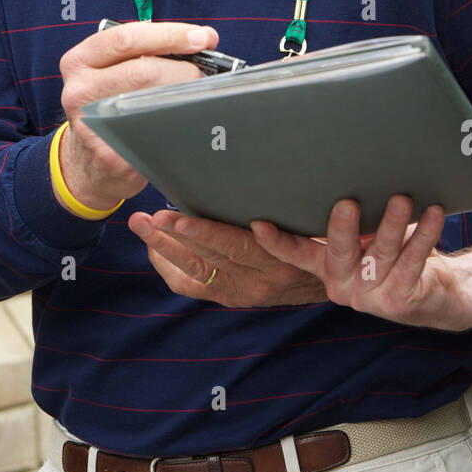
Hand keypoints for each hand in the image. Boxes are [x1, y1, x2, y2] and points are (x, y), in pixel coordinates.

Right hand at [56, 21, 217, 211]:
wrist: (87, 162)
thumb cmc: (108, 106)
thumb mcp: (109, 71)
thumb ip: (144, 50)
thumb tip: (200, 39)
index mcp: (79, 60)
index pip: (127, 38)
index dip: (169, 34)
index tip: (202, 37)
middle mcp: (79, 89)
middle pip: (144, 69)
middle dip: (184, 69)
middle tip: (204, 74)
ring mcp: (92, 124)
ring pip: (152, 100)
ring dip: (184, 96)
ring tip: (195, 96)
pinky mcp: (111, 154)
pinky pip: (157, 131)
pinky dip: (179, 122)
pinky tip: (186, 120)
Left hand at [128, 208, 326, 306]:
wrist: (330, 281)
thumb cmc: (320, 240)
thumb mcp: (313, 223)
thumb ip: (287, 207)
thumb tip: (262, 173)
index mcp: (278, 258)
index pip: (233, 244)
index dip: (202, 231)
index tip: (177, 215)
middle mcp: (257, 279)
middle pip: (207, 257)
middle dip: (172, 235)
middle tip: (147, 217)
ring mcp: (241, 291)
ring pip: (194, 269)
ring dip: (163, 247)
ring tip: (141, 225)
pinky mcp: (229, 297)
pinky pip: (192, 285)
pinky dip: (170, 267)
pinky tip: (154, 248)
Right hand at [251, 196, 467, 330]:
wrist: (435, 293)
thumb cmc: (395, 254)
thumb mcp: (367, 238)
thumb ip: (352, 221)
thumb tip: (341, 171)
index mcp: (328, 267)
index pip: (297, 254)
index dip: (277, 241)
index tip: (258, 224)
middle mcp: (343, 284)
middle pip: (339, 252)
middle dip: (342, 228)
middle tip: (347, 202)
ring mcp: (369, 297)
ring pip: (380, 254)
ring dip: (392, 224)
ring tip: (401, 199)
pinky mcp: (398, 301)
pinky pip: (411, 262)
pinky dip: (423, 235)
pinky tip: (432, 213)